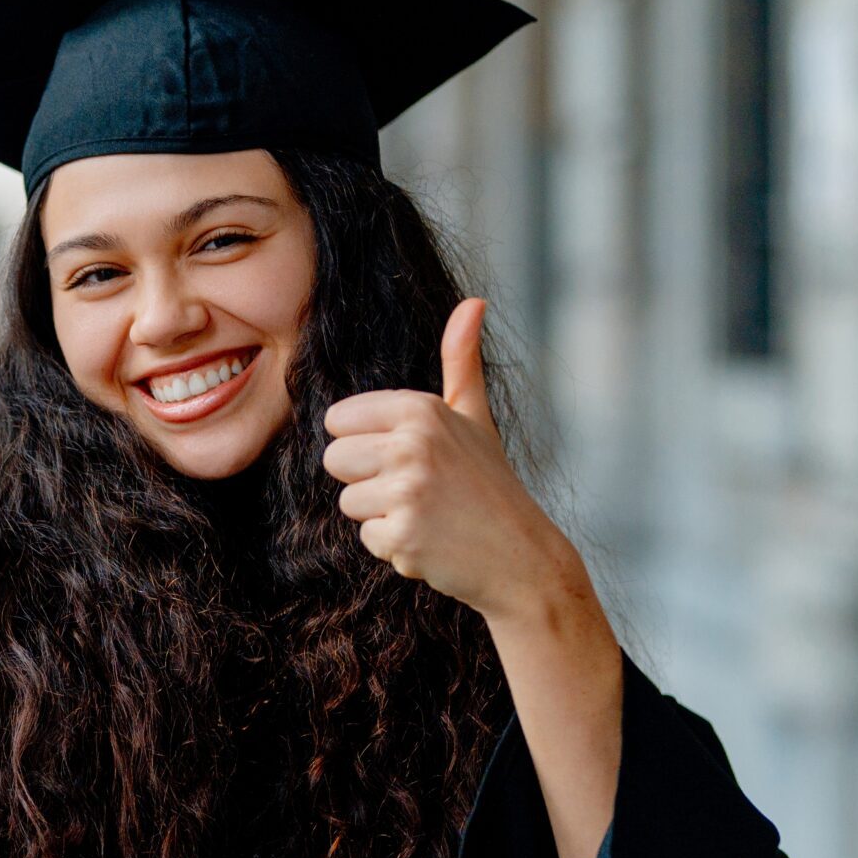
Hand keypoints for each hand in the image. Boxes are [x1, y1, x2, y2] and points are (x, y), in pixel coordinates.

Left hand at [318, 296, 579, 622]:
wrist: (523, 555)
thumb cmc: (490, 483)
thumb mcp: (475, 417)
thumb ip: (462, 362)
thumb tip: (473, 302)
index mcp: (419, 409)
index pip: (338, 421)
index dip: (364, 443)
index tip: (405, 455)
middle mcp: (412, 443)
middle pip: (334, 461)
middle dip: (367, 480)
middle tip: (418, 489)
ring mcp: (408, 489)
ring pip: (348, 502)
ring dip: (381, 514)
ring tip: (428, 514)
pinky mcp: (403, 534)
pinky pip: (367, 538)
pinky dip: (395, 546)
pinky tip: (431, 540)